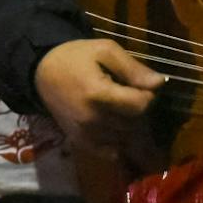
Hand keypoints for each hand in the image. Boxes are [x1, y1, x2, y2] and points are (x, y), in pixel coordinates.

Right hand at [33, 38, 166, 159]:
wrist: (42, 73)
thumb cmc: (76, 57)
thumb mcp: (105, 51)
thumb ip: (133, 68)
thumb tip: (160, 83)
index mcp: (99, 94)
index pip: (141, 106)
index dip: (147, 95)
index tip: (140, 86)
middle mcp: (93, 120)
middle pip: (135, 123)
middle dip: (139, 111)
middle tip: (130, 95)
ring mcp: (86, 135)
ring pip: (126, 138)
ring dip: (131, 126)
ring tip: (121, 108)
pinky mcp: (81, 143)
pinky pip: (112, 152)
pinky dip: (119, 141)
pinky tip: (114, 125)